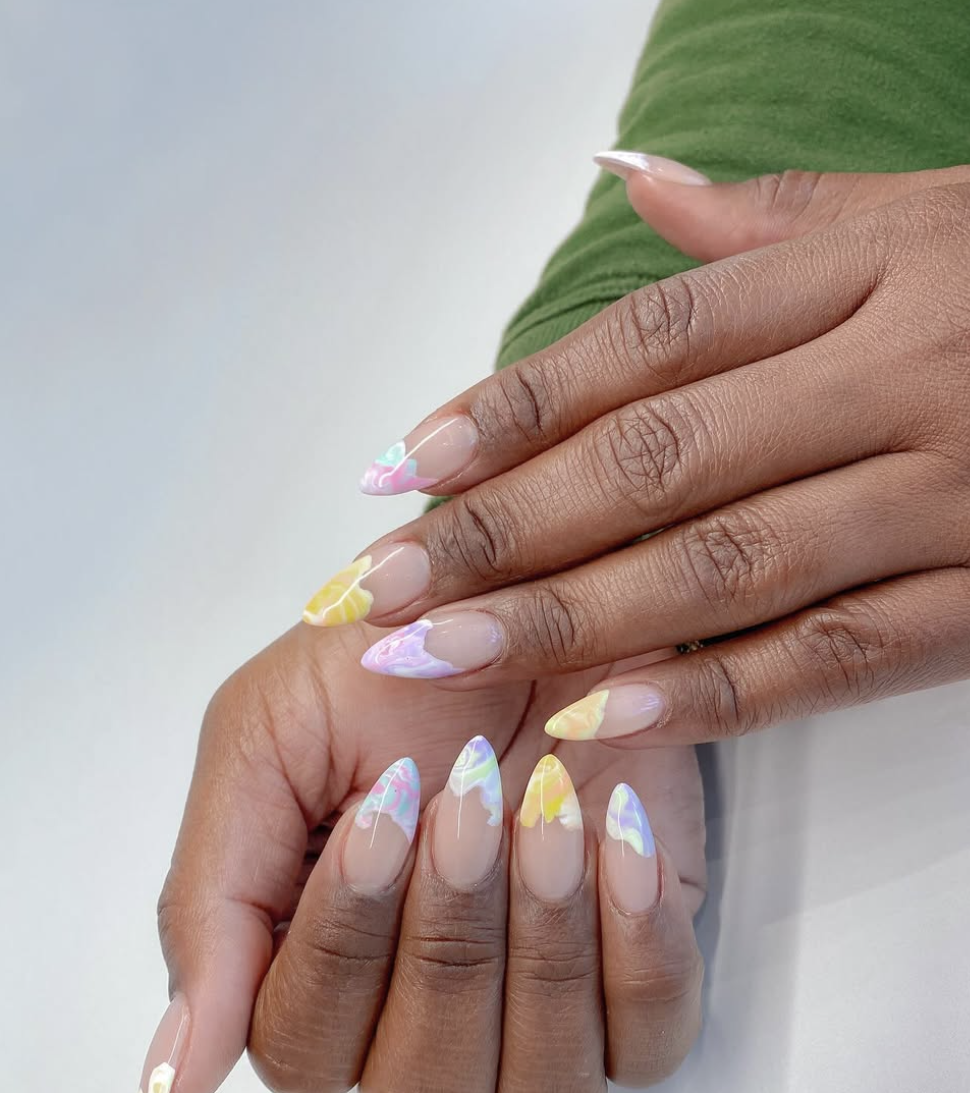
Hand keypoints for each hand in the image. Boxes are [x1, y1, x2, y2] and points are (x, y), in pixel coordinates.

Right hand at [134, 623, 705, 1092]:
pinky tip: (614, 836)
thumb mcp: (262, 746)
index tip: (383, 803)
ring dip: (543, 957)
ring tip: (548, 817)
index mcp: (310, 973)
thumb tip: (174, 1085)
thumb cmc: (386, 664)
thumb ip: (211, 908)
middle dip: (447, 949)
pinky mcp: (639, 971)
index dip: (344, 943)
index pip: (305, 1052)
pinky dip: (638, 948)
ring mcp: (539, 1010)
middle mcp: (421, 1020)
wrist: (530, 593)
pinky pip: (651, 1042)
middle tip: (466, 802)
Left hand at [303, 163, 969, 745]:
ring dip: (568, 621)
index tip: (396, 471)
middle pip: (659, 461)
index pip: (650, 345)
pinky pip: (834, 656)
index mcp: (866, 272)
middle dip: (503, 532)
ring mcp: (947, 495)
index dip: (511, 410)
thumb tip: (623, 177)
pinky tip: (596, 716)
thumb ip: (767, 219)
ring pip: (726, 566)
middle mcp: (897, 376)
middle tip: (378, 588)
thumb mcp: (921, 218)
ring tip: (443, 658)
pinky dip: (711, 691)